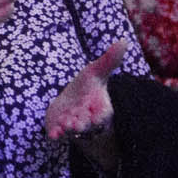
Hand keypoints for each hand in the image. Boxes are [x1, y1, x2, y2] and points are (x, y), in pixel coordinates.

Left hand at [46, 41, 127, 171]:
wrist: (70, 100)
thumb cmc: (87, 87)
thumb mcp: (96, 72)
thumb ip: (109, 60)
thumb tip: (124, 40)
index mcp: (100, 107)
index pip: (104, 114)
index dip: (101, 117)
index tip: (96, 118)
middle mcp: (89, 119)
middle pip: (88, 125)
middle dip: (82, 125)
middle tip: (75, 123)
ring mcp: (74, 126)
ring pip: (74, 132)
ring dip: (69, 130)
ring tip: (64, 126)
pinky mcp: (60, 129)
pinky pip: (59, 136)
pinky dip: (57, 136)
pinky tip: (52, 135)